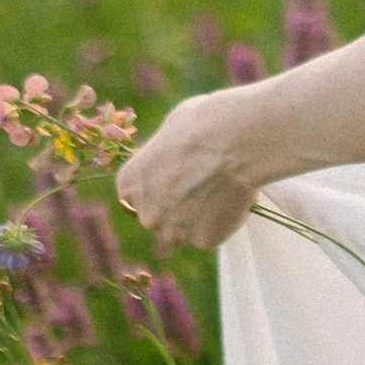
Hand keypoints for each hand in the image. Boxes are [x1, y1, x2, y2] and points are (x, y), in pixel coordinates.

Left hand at [115, 93, 265, 252]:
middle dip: (178, 205)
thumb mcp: (171, 129)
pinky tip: (234, 197)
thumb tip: (174, 156)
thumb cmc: (203, 123)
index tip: (177, 176)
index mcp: (129, 184)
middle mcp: (146, 214)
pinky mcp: (202, 241)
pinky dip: (222, 221)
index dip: (158, 186)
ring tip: (222, 188)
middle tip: (204, 183)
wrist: (234, 140)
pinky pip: (212, 234)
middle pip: (159, 217)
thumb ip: (164, 155)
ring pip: (185, 229)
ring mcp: (174, 231)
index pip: (135, 196)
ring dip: (200, 216)